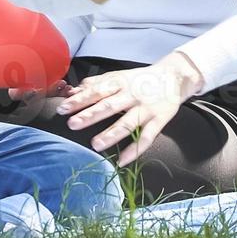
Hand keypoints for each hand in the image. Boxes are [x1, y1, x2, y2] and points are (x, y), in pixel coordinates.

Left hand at [54, 53, 203, 165]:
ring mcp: (146, 109)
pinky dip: (135, 150)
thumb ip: (95, 83)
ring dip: (111, 134)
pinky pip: (147, 137)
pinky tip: (122, 161)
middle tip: (72, 124)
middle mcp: (132, 95)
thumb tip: (73, 91)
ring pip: (128, 122)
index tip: (63, 108)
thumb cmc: (139, 79)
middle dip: (90, 115)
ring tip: (95, 145)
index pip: (96, 91)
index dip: (79, 100)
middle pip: (109, 106)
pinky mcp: (159, 120)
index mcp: (119, 83)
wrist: (173, 77)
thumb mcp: (117, 76)